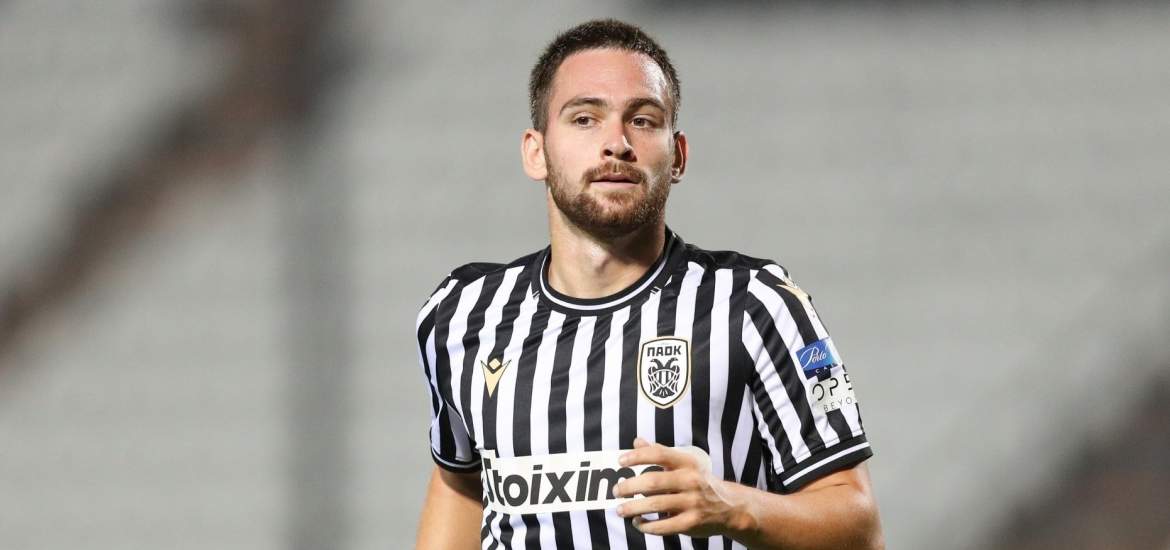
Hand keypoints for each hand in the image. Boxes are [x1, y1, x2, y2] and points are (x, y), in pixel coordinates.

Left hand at [613, 438, 755, 537]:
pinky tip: (638, 523)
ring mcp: (692, 502)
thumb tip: (637, 442)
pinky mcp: (691, 522)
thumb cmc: (700, 482)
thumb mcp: (684, 464)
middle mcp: (690, 480)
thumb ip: (660, 453)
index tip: (620, 461)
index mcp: (687, 462)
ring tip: (620, 510)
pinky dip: (647, 526)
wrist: (730, 507)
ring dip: (633, 508)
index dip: (637, 456)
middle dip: (629, 486)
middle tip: (616, 491)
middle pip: (653, 481)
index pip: (659, 454)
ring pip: (655, 504)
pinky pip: (663, 526)